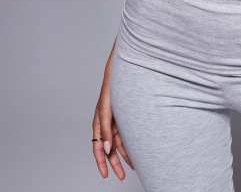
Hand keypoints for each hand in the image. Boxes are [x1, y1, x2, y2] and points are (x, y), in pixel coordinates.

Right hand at [91, 62, 133, 179]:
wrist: (124, 70)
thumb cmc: (112, 86)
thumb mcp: (106, 109)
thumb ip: (105, 129)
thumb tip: (105, 149)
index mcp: (98, 122)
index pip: (97, 148)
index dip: (101, 162)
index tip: (105, 175)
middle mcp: (107, 123)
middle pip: (109, 148)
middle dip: (115, 163)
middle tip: (121, 176)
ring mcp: (117, 120)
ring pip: (120, 142)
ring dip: (125, 155)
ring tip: (133, 167)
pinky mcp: (126, 116)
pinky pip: (127, 134)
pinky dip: (131, 143)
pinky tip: (137, 150)